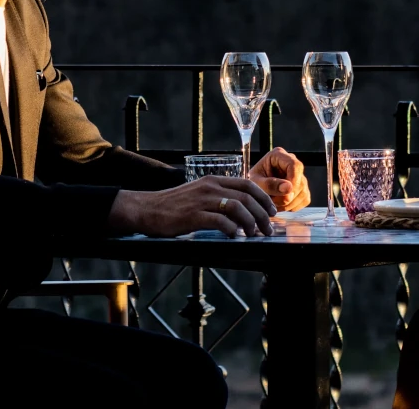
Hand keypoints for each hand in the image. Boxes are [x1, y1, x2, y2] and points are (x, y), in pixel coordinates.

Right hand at [108, 176, 275, 237]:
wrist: (146, 209)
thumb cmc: (173, 205)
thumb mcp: (199, 194)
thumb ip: (218, 197)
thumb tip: (241, 210)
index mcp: (213, 180)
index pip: (247, 184)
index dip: (263, 198)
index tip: (271, 211)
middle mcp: (210, 187)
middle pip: (247, 197)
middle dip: (262, 214)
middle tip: (267, 228)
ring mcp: (202, 200)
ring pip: (237, 207)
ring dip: (251, 223)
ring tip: (254, 235)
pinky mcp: (193, 215)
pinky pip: (220, 221)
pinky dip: (232, 230)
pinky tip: (234, 237)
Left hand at [249, 147, 311, 210]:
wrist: (252, 190)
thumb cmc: (251, 183)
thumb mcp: (255, 182)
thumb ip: (269, 184)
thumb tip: (289, 188)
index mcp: (279, 155)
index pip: (295, 165)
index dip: (293, 181)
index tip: (286, 194)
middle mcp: (291, 163)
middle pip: (300, 181)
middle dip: (287, 196)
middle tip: (271, 202)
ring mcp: (298, 176)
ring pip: (303, 192)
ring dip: (288, 203)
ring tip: (273, 204)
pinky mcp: (301, 188)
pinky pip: (304, 199)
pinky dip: (292, 206)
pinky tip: (280, 205)